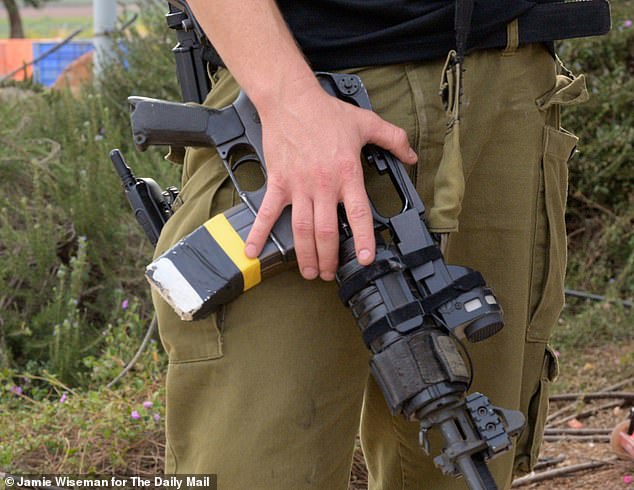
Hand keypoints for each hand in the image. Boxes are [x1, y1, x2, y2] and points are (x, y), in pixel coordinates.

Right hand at [245, 83, 416, 280]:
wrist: (291, 100)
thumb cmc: (326, 113)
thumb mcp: (367, 123)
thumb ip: (393, 139)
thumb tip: (412, 155)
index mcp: (346, 174)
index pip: (358, 214)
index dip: (362, 239)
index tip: (364, 258)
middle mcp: (323, 185)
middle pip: (326, 231)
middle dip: (329, 258)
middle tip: (330, 273)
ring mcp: (298, 186)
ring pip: (302, 229)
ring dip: (305, 254)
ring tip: (309, 272)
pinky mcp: (278, 183)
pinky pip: (268, 212)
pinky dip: (259, 232)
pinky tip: (252, 251)